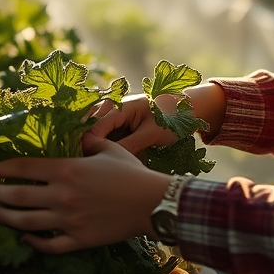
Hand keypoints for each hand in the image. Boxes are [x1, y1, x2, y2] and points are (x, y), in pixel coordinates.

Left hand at [0, 133, 171, 252]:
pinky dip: (34, 242)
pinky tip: (25, 237)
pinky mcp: (78, 239)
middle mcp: (63, 195)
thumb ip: (87, 141)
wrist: (152, 204)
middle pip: (19, 196)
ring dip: (6, 217)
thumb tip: (76, 135)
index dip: (4, 169)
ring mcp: (69, 220)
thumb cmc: (132, 174)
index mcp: (68, 170)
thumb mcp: (107, 149)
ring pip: (27, 221)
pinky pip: (49, 244)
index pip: (26, 168)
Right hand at [88, 83, 227, 154]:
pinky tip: (106, 158)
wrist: (184, 109)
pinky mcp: (117, 121)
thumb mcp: (151, 134)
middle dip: (88, 146)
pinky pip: (103, 133)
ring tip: (98, 164)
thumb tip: (108, 161)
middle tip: (93, 167)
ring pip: (94, 131)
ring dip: (95, 146)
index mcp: (119, 106)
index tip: (92, 166)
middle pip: (88, 128)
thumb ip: (129, 145)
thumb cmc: (171, 119)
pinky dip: (103, 144)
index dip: (89, 147)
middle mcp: (112, 107)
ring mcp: (113, 113)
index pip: (94, 128)